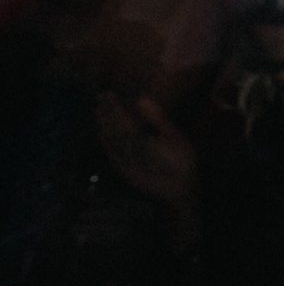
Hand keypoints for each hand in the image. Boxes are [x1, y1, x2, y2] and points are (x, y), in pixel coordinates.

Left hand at [95, 93, 199, 214]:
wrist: (178, 193)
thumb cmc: (182, 164)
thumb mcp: (177, 138)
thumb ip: (158, 119)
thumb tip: (141, 99)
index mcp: (141, 142)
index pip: (122, 121)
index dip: (115, 107)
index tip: (109, 92)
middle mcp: (127, 153)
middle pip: (112, 129)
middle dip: (106, 113)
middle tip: (101, 96)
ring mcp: (122, 163)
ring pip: (108, 141)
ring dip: (102, 124)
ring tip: (98, 108)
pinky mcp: (121, 171)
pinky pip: (109, 152)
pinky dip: (104, 141)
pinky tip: (101, 132)